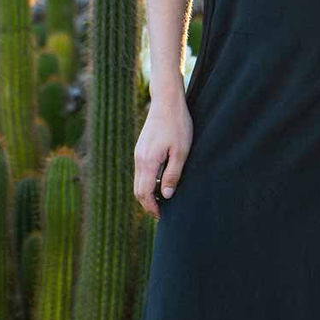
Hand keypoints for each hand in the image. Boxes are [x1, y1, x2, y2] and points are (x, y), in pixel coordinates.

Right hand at [134, 91, 192, 220]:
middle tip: (161, 214)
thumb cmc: (178, 125)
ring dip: (147, 194)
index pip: (144, 193)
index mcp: (148, 161)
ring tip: (162, 201)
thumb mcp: (181, 152)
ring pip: (138, 181)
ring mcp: (138, 153)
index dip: (151, 207)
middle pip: (137, 190)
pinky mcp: (141, 148)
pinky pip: (140, 172)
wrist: (167, 102)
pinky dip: (147, 182)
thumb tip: (165, 195)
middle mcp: (139, 159)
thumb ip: (172, 174)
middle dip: (147, 204)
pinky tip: (159, 183)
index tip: (161, 216)